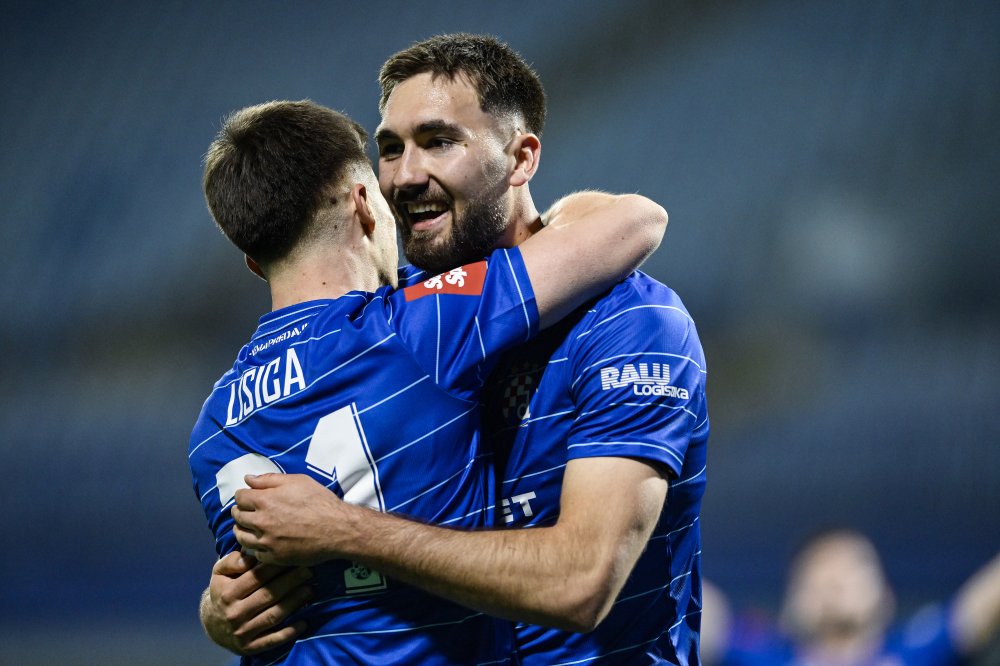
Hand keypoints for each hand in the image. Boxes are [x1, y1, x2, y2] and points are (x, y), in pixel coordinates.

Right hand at [200, 551, 311, 654]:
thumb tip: (250, 556)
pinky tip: (304, 622)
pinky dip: (290, 632)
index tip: (293, 557)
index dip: (277, 566)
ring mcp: (243, 632)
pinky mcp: (250, 647)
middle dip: (291, 582)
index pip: (256, 577)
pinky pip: (273, 640)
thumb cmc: (223, 592)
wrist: (212, 625)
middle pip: (268, 595)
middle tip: (309, 571)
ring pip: (273, 615)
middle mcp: (235, 614)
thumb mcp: (219, 573)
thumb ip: (232, 561)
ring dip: (294, 603)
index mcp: (228, 594)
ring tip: (310, 590)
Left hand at [233, 473, 349, 565]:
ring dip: (243, 530)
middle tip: (248, 511)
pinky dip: (256, 547)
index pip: (239, 497)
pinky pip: (255, 553)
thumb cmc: (319, 501)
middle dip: (241, 512)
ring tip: (250, 528)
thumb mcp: (298, 481)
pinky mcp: (274, 557)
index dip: (243, 495)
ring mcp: (266, 541)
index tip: (248, 497)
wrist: (337, 529)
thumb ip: (269, 479)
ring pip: (241, 537)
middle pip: (237, 517)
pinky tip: (263, 542)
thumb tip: (248, 479)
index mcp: (264, 500)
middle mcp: (261, 522)